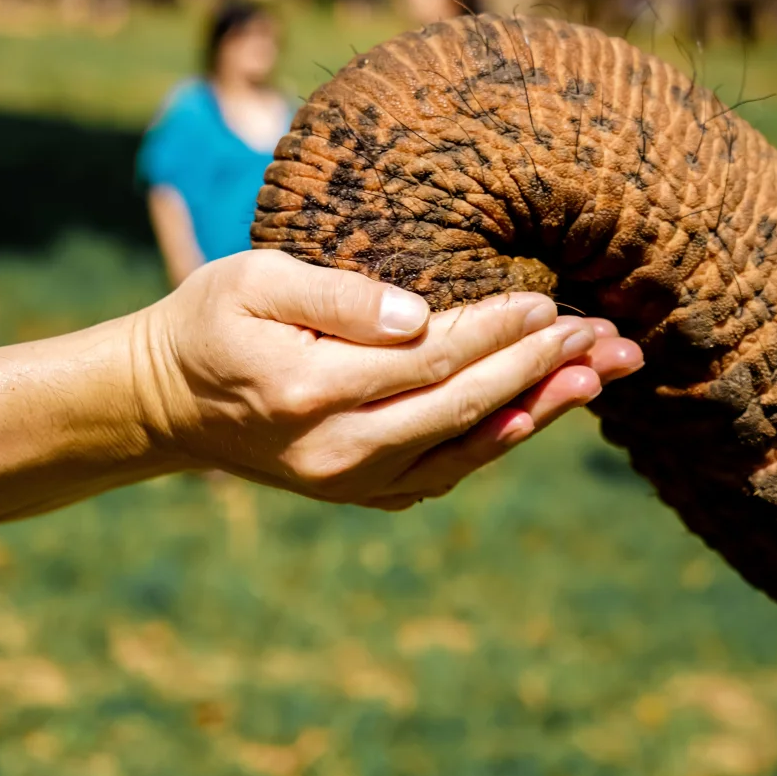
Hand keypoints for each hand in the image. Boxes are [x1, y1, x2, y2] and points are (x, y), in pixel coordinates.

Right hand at [135, 250, 642, 509]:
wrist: (167, 405)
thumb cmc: (211, 322)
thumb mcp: (250, 280)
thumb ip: (336, 295)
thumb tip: (421, 316)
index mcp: (308, 388)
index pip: (431, 357)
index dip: (498, 330)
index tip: (554, 304)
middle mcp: (336, 450)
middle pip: (464, 404)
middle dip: (543, 368)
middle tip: (609, 338)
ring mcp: (350, 482)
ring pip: (467, 446)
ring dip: (541, 410)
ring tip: (601, 375)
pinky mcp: (361, 494)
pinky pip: (446, 471)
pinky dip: (498, 443)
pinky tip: (541, 413)